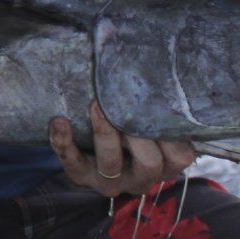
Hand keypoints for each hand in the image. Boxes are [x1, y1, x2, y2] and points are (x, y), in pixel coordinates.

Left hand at [49, 101, 195, 198]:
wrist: (95, 150)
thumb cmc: (133, 127)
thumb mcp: (150, 123)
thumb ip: (156, 104)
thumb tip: (147, 57)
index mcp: (164, 164)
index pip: (180, 157)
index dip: (172, 135)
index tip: (162, 104)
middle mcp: (141, 177)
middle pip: (149, 163)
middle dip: (138, 134)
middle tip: (128, 105)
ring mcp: (112, 180)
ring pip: (111, 164)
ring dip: (104, 134)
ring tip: (96, 105)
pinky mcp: (83, 178)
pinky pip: (72, 164)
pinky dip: (64, 142)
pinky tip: (59, 121)